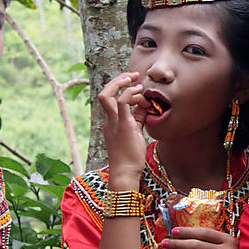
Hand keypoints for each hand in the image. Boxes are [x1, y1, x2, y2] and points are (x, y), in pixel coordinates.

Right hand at [98, 71, 146, 186]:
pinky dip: (129, 93)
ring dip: (120, 83)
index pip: (110, 99)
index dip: (122, 89)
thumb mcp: (135, 132)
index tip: (137, 88)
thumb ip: (138, 117)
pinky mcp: (123, 125)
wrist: (126, 172)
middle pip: (104, 93)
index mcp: (111, 122)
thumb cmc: (130, 157)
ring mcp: (114, 122)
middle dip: (117, 80)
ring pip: (106, 94)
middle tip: (132, 75)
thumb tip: (144, 104)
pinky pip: (121, 102)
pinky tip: (140, 92)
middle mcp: (109, 120)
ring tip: (134, 79)